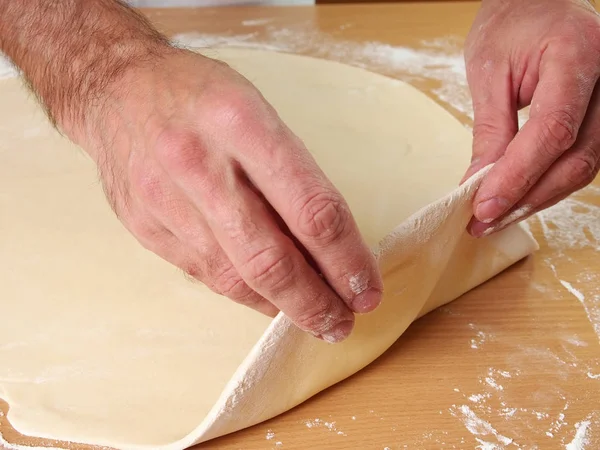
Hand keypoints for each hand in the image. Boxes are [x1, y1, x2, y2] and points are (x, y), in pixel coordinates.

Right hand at [65, 48, 381, 342]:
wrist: (116, 89)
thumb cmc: (200, 96)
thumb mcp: (259, 111)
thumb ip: (291, 176)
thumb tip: (330, 246)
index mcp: (242, 123)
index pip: (310, 209)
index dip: (346, 260)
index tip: (366, 290)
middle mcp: (200, 165)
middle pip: (270, 259)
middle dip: (315, 302)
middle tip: (342, 322)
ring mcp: (166, 201)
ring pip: (235, 277)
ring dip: (282, 306)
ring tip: (314, 317)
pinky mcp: (145, 227)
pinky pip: (205, 275)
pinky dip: (245, 294)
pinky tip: (268, 299)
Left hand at [463, 0, 599, 235]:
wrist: (535, 2)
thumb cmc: (511, 24)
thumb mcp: (489, 70)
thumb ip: (490, 130)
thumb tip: (478, 184)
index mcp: (577, 55)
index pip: (553, 130)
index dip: (517, 175)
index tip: (483, 206)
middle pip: (575, 158)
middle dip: (526, 198)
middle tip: (482, 222)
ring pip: (582, 167)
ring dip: (536, 199)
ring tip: (493, 217)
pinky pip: (580, 160)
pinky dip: (546, 184)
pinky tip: (517, 198)